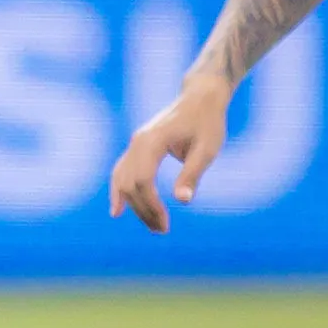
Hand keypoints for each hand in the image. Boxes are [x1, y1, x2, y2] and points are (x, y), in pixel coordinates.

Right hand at [109, 78, 231, 232]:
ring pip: (122, 180)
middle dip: (142, 210)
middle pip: (129, 184)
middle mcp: (137, 143)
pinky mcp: (138, 147)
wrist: (200, 97)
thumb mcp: (207, 149)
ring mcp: (135, 144)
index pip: (142, 180)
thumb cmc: (207, 122)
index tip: (165, 223)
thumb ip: (192, 174)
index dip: (150, 204)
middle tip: (162, 230)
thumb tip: (183, 201)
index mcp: (152, 141)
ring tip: (151, 225)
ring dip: (133, 205)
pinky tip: (119, 210)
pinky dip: (119, 192)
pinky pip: (121, 173)